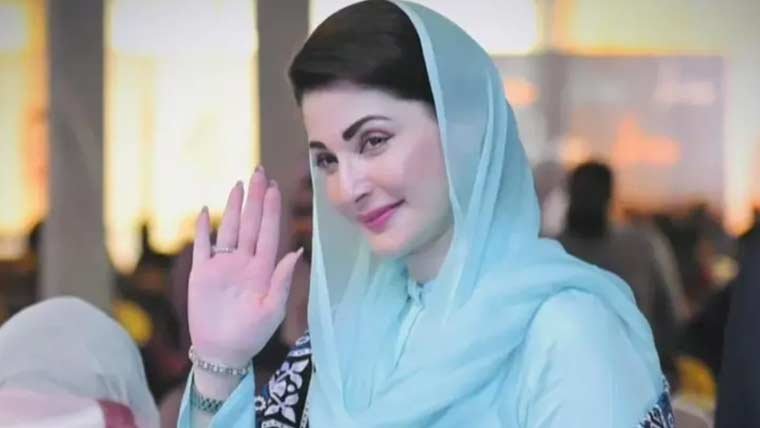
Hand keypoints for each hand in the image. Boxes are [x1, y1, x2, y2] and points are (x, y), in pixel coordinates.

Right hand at [188, 167, 302, 366]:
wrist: (222, 352)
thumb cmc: (252, 334)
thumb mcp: (273, 310)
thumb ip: (282, 281)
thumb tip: (296, 252)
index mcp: (262, 269)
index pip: (268, 233)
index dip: (271, 210)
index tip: (274, 188)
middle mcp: (243, 262)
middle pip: (250, 224)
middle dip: (255, 199)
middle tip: (259, 173)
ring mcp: (222, 266)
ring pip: (229, 230)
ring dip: (233, 208)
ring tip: (238, 184)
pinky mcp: (201, 273)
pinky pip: (202, 247)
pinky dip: (203, 230)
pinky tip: (206, 211)